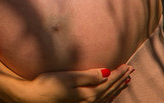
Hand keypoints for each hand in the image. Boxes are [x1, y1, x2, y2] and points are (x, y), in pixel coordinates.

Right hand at [0, 58, 133, 102]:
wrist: (33, 97)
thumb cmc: (48, 84)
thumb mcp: (68, 78)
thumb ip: (88, 76)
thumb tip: (105, 72)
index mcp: (89, 93)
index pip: (109, 81)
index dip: (119, 73)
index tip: (128, 64)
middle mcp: (90, 101)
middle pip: (110, 88)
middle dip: (121, 79)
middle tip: (131, 70)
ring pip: (107, 96)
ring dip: (116, 88)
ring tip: (125, 81)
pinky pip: (99, 101)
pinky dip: (108, 96)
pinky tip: (108, 94)